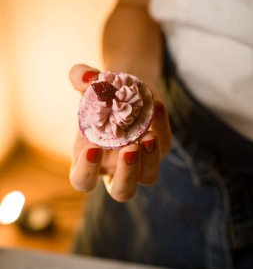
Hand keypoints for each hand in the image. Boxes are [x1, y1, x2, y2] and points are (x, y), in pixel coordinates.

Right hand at [68, 64, 170, 201]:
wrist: (126, 87)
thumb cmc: (101, 92)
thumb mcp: (88, 82)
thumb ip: (80, 77)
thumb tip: (88, 77)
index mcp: (89, 159)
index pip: (82, 180)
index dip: (86, 172)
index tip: (92, 148)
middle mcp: (115, 167)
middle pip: (122, 191)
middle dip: (126, 175)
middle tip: (129, 149)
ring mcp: (140, 161)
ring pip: (148, 178)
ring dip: (149, 161)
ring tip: (147, 135)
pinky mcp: (159, 148)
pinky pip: (164, 146)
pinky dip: (162, 128)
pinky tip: (157, 107)